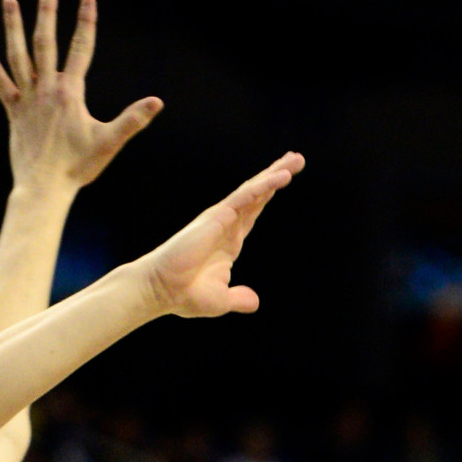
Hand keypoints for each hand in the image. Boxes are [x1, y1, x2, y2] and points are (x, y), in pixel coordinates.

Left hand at [0, 0, 162, 195]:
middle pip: (46, 41)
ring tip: (10, 1)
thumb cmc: (79, 168)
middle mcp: (46, 89)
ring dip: (14, 26)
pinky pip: (0, 82)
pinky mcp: (13, 111)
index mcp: (70, 93)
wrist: (45, 188)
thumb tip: (157, 102)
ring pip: (19, 55)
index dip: (86, 22)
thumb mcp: (109, 142)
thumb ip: (132, 120)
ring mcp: (27, 98)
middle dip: (47, 11)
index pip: (81, 49)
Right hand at [143, 158, 304, 318]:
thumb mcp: (222, 299)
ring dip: (275, 174)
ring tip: (295, 160)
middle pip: (258, 194)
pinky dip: (263, 186)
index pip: (254, 212)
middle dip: (277, 175)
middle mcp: (227, 225)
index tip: (285, 178)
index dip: (269, 194)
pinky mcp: (216, 217)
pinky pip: (244, 197)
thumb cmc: (186, 294)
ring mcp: (221, 218)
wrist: (164, 290)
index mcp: (230, 241)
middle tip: (297, 159)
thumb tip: (255, 302)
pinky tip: (280, 177)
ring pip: (254, 190)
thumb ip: (239, 298)